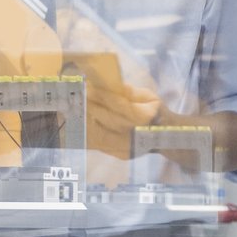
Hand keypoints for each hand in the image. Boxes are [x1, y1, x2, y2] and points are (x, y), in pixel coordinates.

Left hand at [56, 7, 162, 156]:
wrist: (164, 136)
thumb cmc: (153, 110)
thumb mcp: (148, 96)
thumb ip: (127, 91)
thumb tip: (107, 83)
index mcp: (144, 116)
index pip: (117, 103)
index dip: (101, 94)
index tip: (86, 85)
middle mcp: (135, 133)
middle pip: (106, 118)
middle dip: (88, 105)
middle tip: (74, 94)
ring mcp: (128, 146)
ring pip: (98, 132)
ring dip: (83, 119)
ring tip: (72, 107)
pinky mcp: (120, 154)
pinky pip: (99, 143)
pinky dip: (87, 133)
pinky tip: (77, 123)